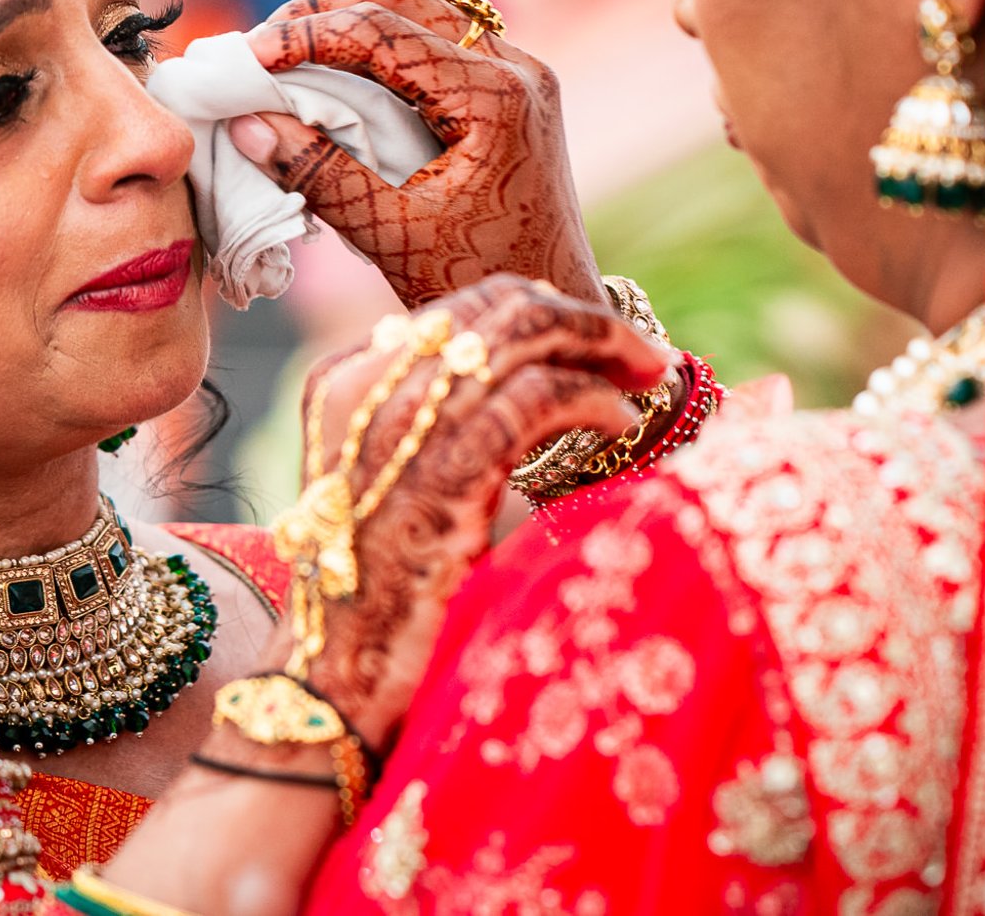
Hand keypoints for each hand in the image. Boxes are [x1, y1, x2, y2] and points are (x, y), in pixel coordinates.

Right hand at [230, 0, 603, 308]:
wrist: (552, 305)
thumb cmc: (476, 280)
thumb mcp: (389, 233)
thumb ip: (318, 174)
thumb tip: (246, 123)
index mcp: (494, 97)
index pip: (382, 30)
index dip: (304, 35)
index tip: (246, 58)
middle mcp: (516, 68)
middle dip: (322, 11)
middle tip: (260, 46)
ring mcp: (518, 75)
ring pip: (420, 10)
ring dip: (350, 23)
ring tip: (288, 56)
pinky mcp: (509, 92)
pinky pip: (436, 43)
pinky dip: (381, 49)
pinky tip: (337, 78)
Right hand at [276, 274, 672, 746]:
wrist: (337, 680)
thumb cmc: (383, 598)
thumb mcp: (405, 489)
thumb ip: (452, 431)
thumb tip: (539, 391)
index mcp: (348, 381)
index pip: (465, 306)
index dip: (546, 314)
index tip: (602, 345)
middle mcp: (366, 384)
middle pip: (499, 304)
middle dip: (584, 318)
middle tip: (642, 354)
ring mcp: (401, 422)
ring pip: (524, 335)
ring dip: (603, 347)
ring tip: (647, 378)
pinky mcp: (444, 468)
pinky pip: (539, 397)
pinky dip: (593, 399)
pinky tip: (619, 425)